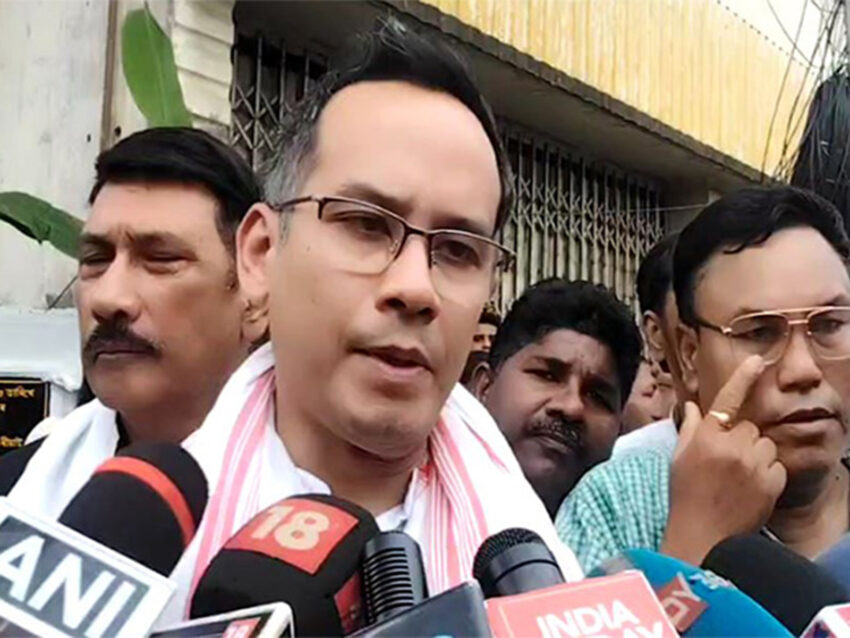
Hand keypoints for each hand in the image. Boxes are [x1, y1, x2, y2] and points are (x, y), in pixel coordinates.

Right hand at [661, 355, 786, 564]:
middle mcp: (731, 446)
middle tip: (727, 463)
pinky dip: (768, 475)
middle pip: (750, 428)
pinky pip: (777, 466)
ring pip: (766, 445)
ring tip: (739, 477)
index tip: (758, 360)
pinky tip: (751, 489)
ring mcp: (753, 465)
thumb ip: (689, 430)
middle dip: (742, 441)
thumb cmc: (685, 496)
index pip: (727, 400)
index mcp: (705, 437)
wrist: (703, 536)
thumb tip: (692, 407)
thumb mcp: (678, 458)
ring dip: (757, 456)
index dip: (743, 378)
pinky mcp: (771, 483)